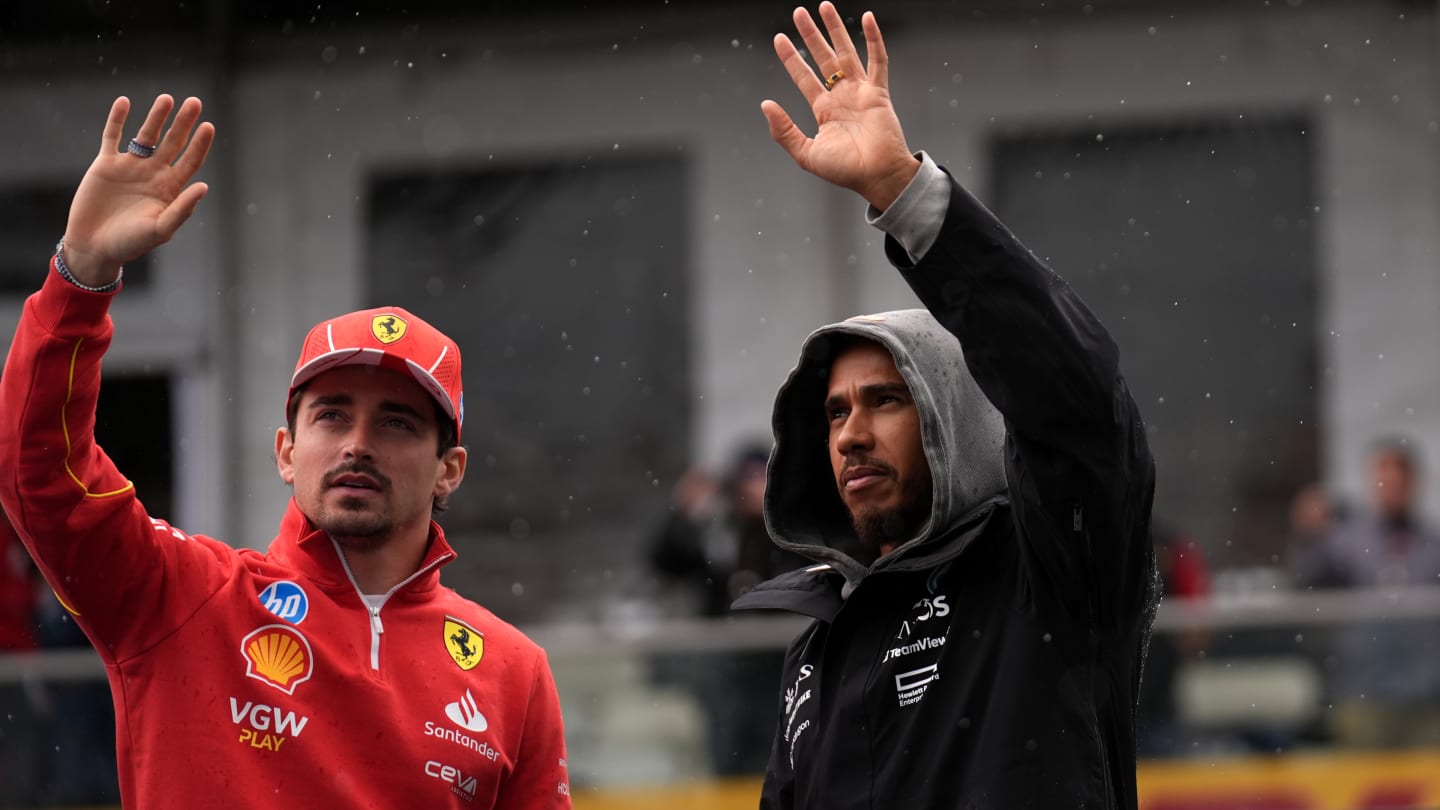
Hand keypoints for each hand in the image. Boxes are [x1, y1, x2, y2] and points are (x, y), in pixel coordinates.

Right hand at [61, 95, 214, 285]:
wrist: (94, 246)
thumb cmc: (131, 244)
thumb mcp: (160, 229)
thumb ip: (181, 208)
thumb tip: (204, 186)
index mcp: (170, 189)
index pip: (190, 161)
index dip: (199, 144)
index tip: (208, 126)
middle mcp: (153, 174)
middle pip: (172, 142)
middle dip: (183, 123)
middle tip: (195, 102)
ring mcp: (130, 167)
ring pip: (146, 135)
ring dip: (156, 117)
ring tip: (167, 99)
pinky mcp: (106, 164)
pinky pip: (112, 136)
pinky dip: (117, 119)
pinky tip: (124, 102)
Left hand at [761, 3, 918, 210]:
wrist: (877, 176)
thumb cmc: (845, 171)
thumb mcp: (806, 153)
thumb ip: (784, 130)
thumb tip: (765, 104)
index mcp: (824, 111)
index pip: (804, 77)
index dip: (791, 58)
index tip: (779, 38)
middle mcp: (841, 97)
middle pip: (823, 58)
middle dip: (811, 36)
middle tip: (798, 13)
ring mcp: (860, 92)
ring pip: (846, 53)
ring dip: (835, 30)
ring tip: (824, 6)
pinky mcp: (879, 92)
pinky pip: (877, 60)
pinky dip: (873, 39)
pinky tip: (866, 19)